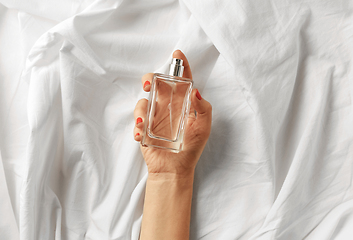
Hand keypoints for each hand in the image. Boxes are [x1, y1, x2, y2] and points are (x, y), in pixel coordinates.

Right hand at [133, 50, 211, 176]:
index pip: (182, 81)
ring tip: (144, 121)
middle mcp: (168, 107)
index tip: (177, 53)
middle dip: (149, 78)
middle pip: (156, 84)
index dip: (180, 66)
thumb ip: (203, 109)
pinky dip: (137, 126)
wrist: (175, 169)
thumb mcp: (203, 128)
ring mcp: (154, 117)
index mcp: (183, 104)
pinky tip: (142, 135)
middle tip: (148, 84)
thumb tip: (195, 91)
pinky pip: (137, 121)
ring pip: (143, 101)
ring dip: (141, 108)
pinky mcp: (144, 129)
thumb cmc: (191, 148)